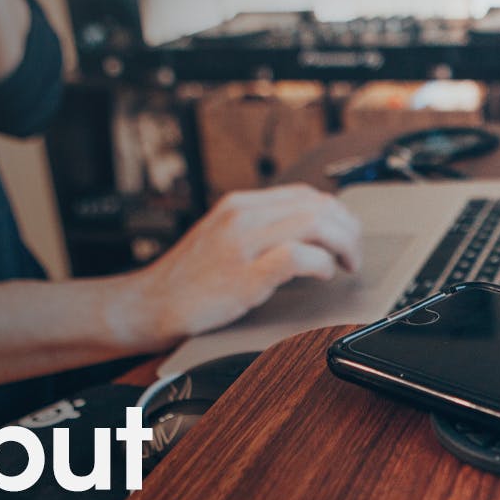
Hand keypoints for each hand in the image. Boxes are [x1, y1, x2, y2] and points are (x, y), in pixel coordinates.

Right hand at [116, 186, 364, 347]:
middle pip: (318, 206)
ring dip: (342, 245)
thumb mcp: (223, 237)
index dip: (336, 215)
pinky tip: (323, 275)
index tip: (345, 236)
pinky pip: (297, 257)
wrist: (147, 305)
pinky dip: (320, 264)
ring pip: (314, 223)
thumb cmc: (187, 281)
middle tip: (352, 256)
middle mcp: (242, 216)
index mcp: (239, 205)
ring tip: (344, 265)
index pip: (306, 195)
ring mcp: (242, 244)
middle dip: (348, 230)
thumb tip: (308, 231)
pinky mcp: (244, 275)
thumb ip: (259, 229)